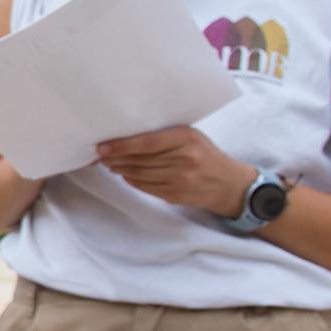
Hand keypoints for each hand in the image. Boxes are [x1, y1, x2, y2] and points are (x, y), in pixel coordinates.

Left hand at [96, 127, 254, 217]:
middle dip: (116, 158)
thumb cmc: (205, 154)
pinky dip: (131, 180)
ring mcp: (180, 180)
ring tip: (110, 164)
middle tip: (102, 155)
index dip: (121, 146)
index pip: (146, 143)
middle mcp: (184, 159)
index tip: (103, 147)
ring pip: (139, 175)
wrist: (228, 183)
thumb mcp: (191, 136)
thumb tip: (127, 135)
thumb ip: (164, 135)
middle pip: (139, 160)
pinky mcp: (175, 195)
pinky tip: (125, 174)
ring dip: (120, 169)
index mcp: (186, 138)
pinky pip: (145, 187)